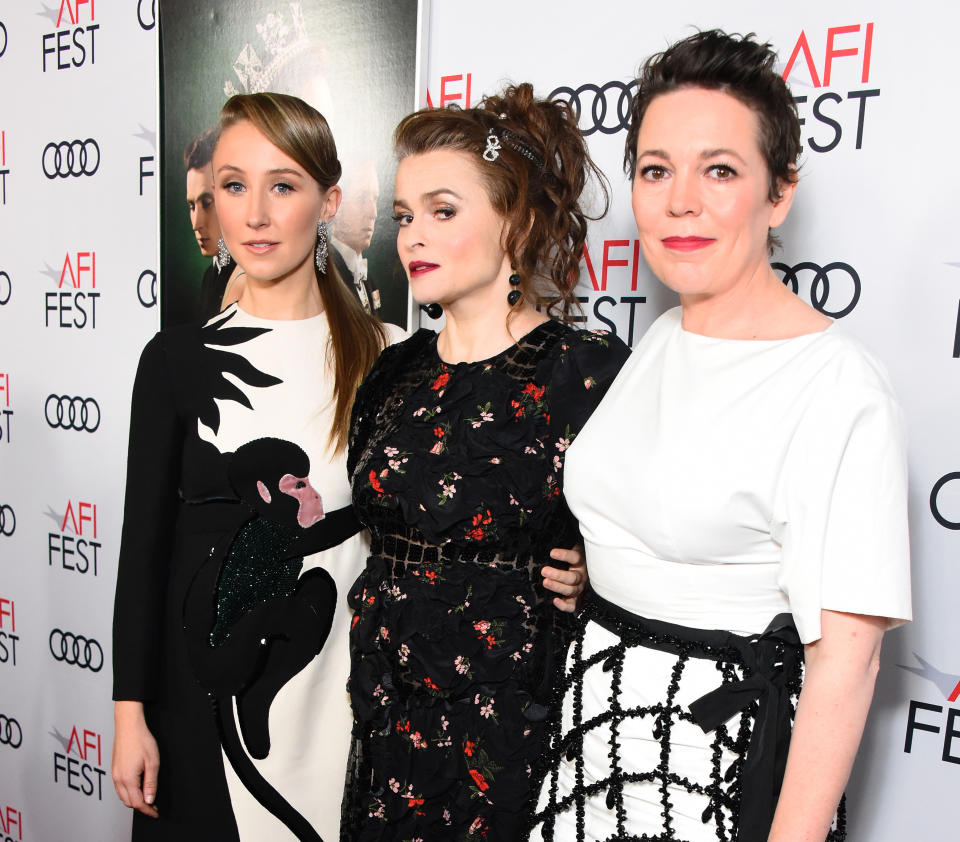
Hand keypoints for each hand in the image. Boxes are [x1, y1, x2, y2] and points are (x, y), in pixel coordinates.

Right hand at [112, 701, 159, 817]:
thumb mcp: (152, 762)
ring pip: (123, 796)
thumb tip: (150, 800)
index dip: (147, 810)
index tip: (155, 812)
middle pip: (128, 802)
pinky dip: (128, 793)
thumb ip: (151, 783)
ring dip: (134, 800)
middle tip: (154, 806)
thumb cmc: (141, 740)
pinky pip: (119, 788)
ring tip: (148, 797)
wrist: (128, 725)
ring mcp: (114, 774)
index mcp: (128, 779)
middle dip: (141, 806)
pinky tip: (138, 788)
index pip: (137, 802)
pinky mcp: (114, 769)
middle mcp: (118, 779)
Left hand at [542, 545, 587, 612]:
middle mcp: (582, 576)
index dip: (565, 555)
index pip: (575, 557)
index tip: (552, 553)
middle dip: (558, 575)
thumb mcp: (569, 551)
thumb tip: (545, 544)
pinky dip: (564, 605)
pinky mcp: (577, 600)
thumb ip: (563, 547)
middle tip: (544, 571)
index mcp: (581, 562)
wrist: (580, 576)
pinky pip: (573, 605)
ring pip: (571, 590)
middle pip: (573, 577)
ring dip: (557, 586)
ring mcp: (580, 589)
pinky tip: (555, 600)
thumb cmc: (570, 561)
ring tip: (545, 582)